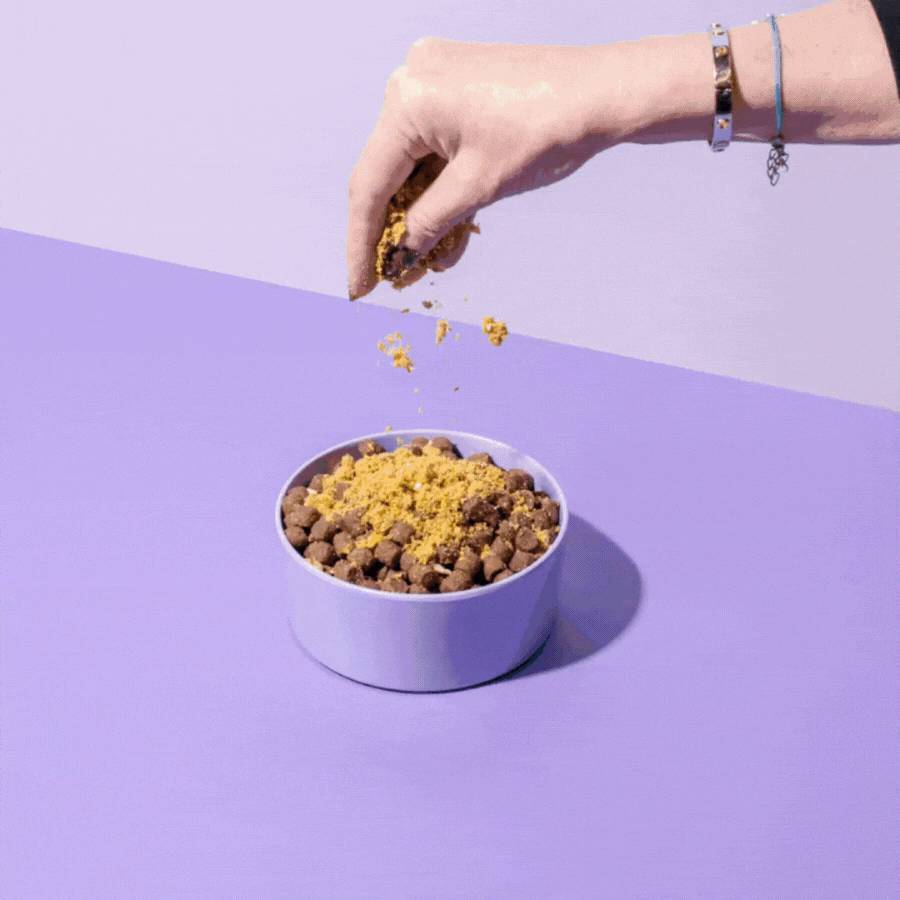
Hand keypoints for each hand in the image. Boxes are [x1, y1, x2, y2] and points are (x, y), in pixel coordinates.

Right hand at [347, 38, 638, 298]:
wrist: (605, 93)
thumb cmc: (548, 130)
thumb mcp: (480, 187)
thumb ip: (430, 222)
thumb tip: (400, 254)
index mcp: (409, 100)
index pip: (369, 185)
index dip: (361, 244)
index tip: (360, 287)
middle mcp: (413, 82)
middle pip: (388, 174)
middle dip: (394, 230)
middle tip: (394, 278)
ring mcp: (436, 83)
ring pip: (415, 165)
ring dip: (422, 215)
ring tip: (427, 263)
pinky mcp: (458, 90)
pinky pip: (438, 148)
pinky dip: (443, 189)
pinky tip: (448, 235)